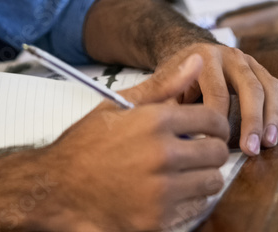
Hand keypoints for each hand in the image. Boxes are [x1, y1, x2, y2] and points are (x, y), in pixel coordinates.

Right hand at [42, 54, 228, 231]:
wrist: (59, 186)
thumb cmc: (89, 142)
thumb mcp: (120, 105)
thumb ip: (164, 84)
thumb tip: (198, 61)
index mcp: (155, 121)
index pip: (212, 120)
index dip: (215, 124)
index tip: (208, 130)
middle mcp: (162, 155)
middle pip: (217, 153)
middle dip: (211, 150)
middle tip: (195, 151)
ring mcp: (161, 191)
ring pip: (211, 183)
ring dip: (202, 177)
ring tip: (182, 172)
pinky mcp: (157, 220)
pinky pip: (193, 208)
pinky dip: (185, 201)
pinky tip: (165, 191)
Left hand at [144, 41, 277, 157]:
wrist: (189, 52)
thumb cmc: (175, 75)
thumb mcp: (162, 82)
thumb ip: (158, 97)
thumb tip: (155, 116)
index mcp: (205, 56)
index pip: (217, 91)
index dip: (218, 120)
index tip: (214, 144)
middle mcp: (231, 56)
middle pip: (250, 87)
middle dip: (252, 120)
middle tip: (250, 150)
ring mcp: (250, 62)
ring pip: (269, 87)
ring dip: (272, 118)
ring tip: (268, 144)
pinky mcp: (262, 71)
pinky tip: (274, 133)